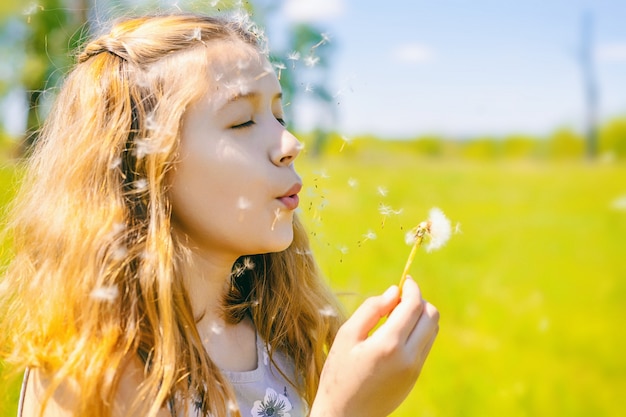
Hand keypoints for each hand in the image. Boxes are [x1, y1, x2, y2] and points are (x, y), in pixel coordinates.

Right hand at [310, 276, 438, 416]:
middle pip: (431, 316)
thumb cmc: (339, 373)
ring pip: (432, 330)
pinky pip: (424, 345)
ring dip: (419, 316)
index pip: (414, 306)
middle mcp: (408, 357)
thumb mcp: (346, 336)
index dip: (412, 288)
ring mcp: (415, 369)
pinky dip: (416, 332)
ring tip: (394, 318)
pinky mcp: (415, 377)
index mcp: (388, 344)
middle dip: (419, 301)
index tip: (405, 281)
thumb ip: (371, 309)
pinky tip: (394, 335)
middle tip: (398, 300)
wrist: (345, 415)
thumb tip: (394, 291)